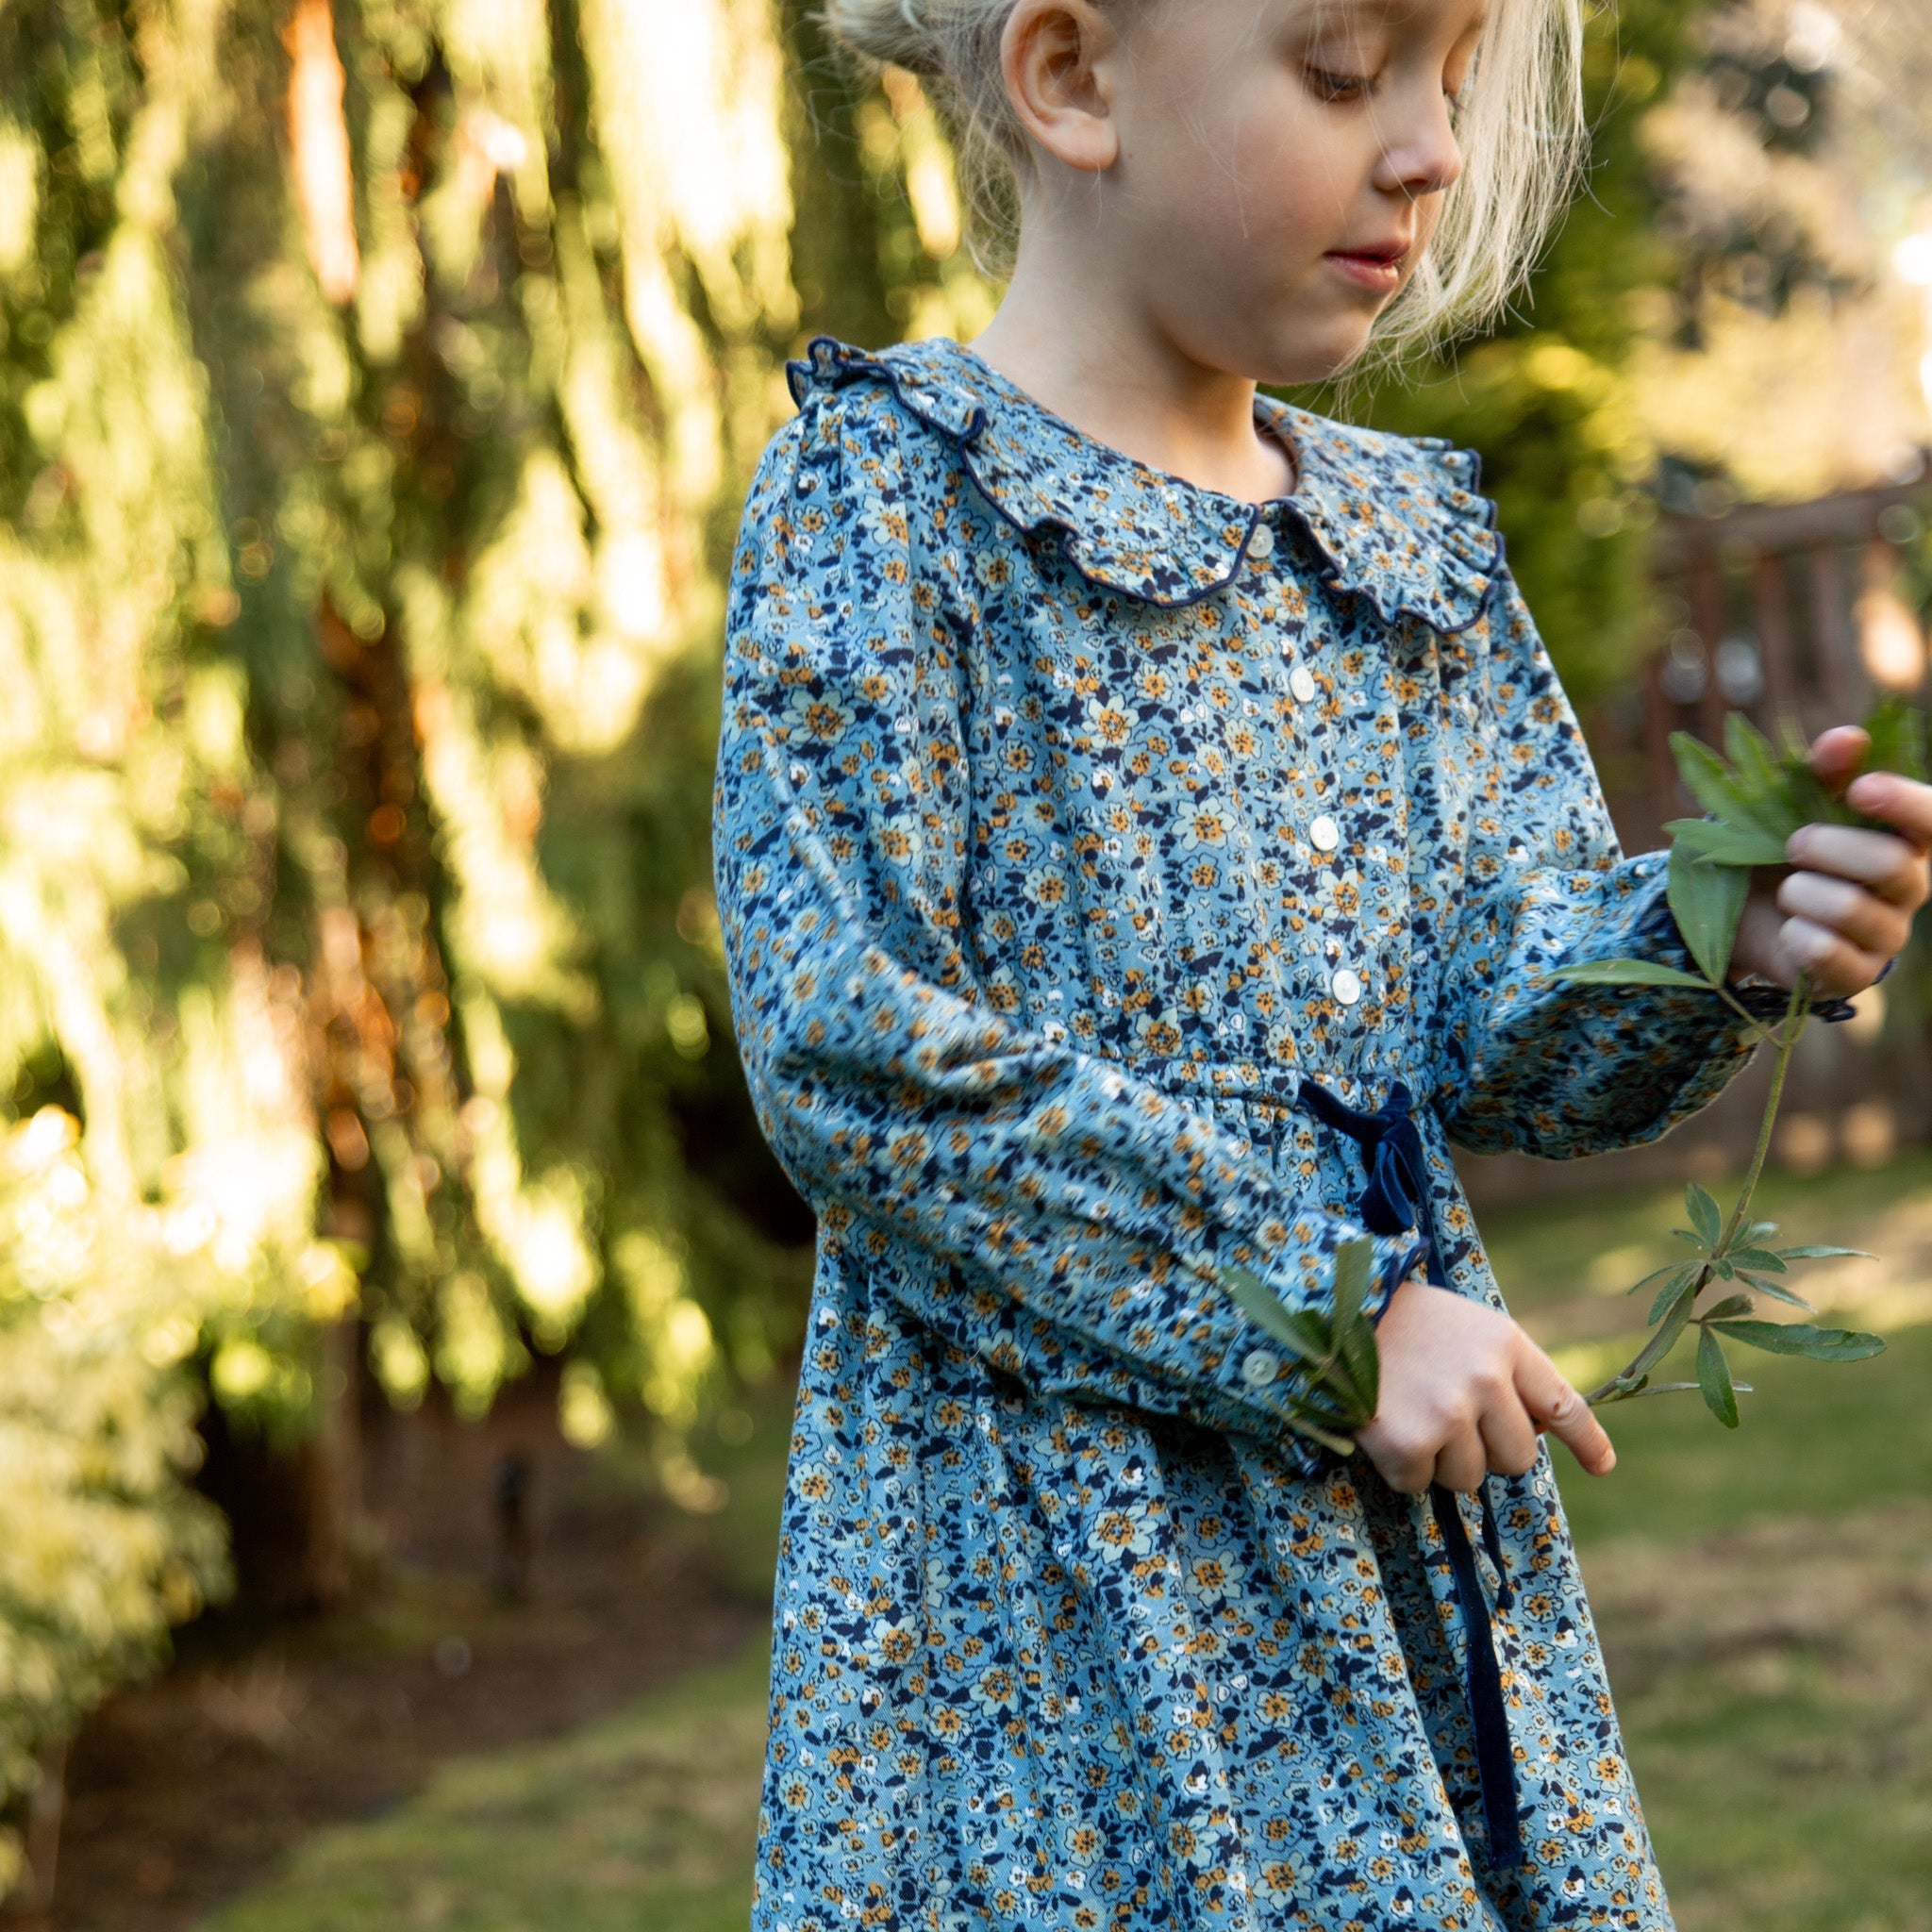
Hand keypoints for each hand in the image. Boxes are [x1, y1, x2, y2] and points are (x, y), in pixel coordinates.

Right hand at [1356, 1279, 1615, 1493]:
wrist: (1324, 1310)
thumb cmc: (1400, 1320)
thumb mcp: (1464, 1327)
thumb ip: (1502, 1372)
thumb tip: (1535, 1433)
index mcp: (1505, 1345)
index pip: (1562, 1402)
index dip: (1586, 1440)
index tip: (1604, 1465)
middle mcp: (1484, 1380)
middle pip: (1518, 1458)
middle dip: (1487, 1451)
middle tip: (1445, 1418)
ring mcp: (1447, 1414)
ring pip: (1469, 1478)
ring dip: (1439, 1460)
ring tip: (1406, 1411)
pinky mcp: (1407, 1443)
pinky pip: (1418, 1485)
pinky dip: (1400, 1467)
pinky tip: (1380, 1425)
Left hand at [1727, 726, 1931, 997]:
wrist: (1750, 912)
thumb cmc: (1787, 847)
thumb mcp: (1798, 801)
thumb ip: (1826, 769)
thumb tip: (1846, 739)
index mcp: (1907, 838)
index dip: (1903, 802)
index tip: (1859, 790)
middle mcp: (1910, 887)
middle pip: (1889, 865)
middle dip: (1826, 848)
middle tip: (1792, 844)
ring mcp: (1887, 935)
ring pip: (1849, 910)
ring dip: (1800, 892)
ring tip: (1789, 891)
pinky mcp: (1855, 975)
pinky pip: (1825, 953)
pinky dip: (1794, 934)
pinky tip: (1790, 928)